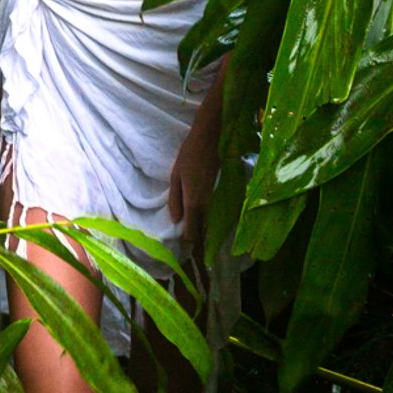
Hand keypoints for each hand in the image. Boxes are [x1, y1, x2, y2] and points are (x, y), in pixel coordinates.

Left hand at [167, 124, 216, 260]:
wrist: (211, 138)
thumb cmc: (189, 155)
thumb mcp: (175, 176)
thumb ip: (175, 200)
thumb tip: (176, 221)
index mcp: (194, 202)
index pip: (192, 232)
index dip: (187, 243)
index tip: (180, 252)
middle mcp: (207, 205)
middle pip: (202, 231)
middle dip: (196, 243)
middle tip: (187, 254)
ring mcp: (214, 200)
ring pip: (207, 223)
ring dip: (200, 232)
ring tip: (191, 240)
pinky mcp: (217, 193)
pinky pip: (211, 214)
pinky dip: (205, 221)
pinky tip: (198, 221)